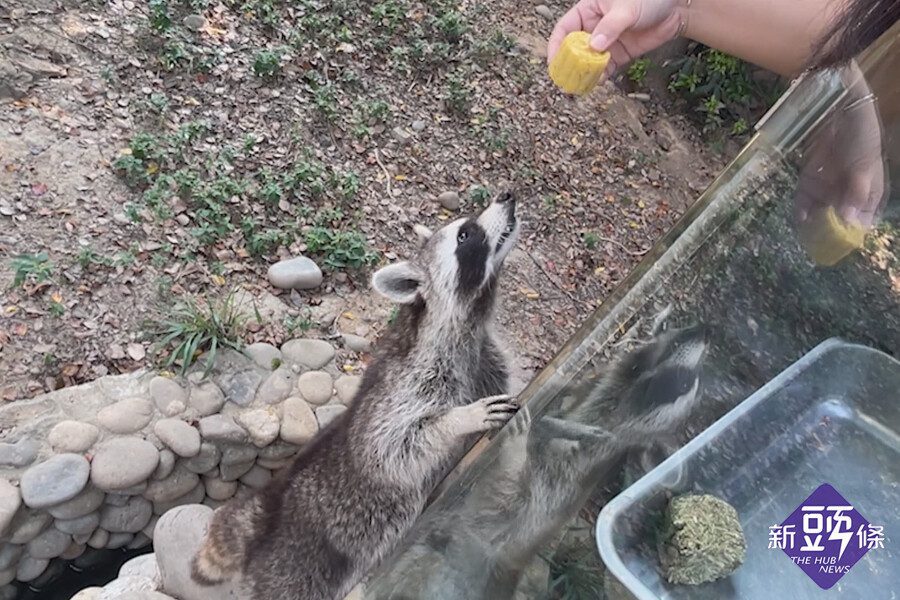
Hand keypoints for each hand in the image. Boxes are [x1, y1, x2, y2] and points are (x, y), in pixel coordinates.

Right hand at [547, 0, 681, 73]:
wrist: (675, 7)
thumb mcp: (626, 8)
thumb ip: (610, 27)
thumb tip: (594, 47)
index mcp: (588, 10)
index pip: (565, 28)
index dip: (556, 45)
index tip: (554, 61)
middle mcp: (594, 27)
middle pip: (574, 49)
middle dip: (569, 64)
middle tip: (565, 80)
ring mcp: (607, 42)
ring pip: (589, 61)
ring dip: (584, 74)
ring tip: (579, 86)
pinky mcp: (620, 54)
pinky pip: (606, 68)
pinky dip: (601, 76)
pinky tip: (598, 82)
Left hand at [795, 70, 887, 229]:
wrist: (838, 104)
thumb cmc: (860, 132)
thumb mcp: (864, 163)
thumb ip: (856, 192)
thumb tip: (849, 221)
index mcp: (871, 187)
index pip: (865, 216)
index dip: (855, 231)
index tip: (844, 245)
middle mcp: (850, 188)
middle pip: (840, 216)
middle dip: (830, 231)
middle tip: (820, 247)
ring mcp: (829, 182)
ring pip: (821, 210)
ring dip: (814, 223)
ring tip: (807, 238)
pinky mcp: (810, 176)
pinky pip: (806, 197)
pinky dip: (802, 209)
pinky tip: (799, 219)